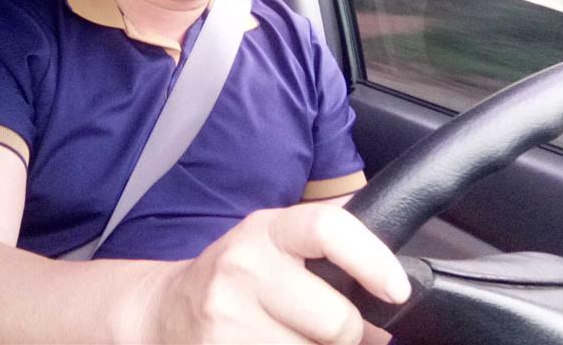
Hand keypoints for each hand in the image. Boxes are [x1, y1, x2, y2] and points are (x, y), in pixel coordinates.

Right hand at [146, 202, 409, 343]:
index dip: (371, 259)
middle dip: (344, 334)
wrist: (166, 310)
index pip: (327, 228)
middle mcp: (244, 268)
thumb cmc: (234, 276)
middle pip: (337, 320)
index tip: (396, 289)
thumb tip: (390, 295)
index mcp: (266, 231)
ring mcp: (228, 318)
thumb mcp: (273, 244)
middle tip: (322, 327)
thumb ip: (328, 251)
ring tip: (290, 338)